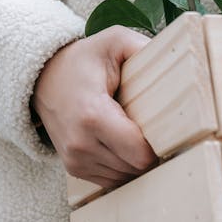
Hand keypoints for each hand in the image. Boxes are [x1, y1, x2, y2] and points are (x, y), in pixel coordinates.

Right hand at [32, 26, 156, 188]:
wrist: (42, 78)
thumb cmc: (82, 60)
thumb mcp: (113, 41)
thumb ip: (143, 48)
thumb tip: (179, 60)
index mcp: (92, 115)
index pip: (140, 154)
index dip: (161, 144)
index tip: (168, 127)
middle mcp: (80, 144)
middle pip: (136, 167)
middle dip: (152, 152)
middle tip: (158, 128)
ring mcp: (75, 159)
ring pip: (126, 177)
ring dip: (137, 161)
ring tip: (138, 134)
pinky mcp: (74, 168)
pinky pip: (112, 180)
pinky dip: (123, 166)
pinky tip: (124, 145)